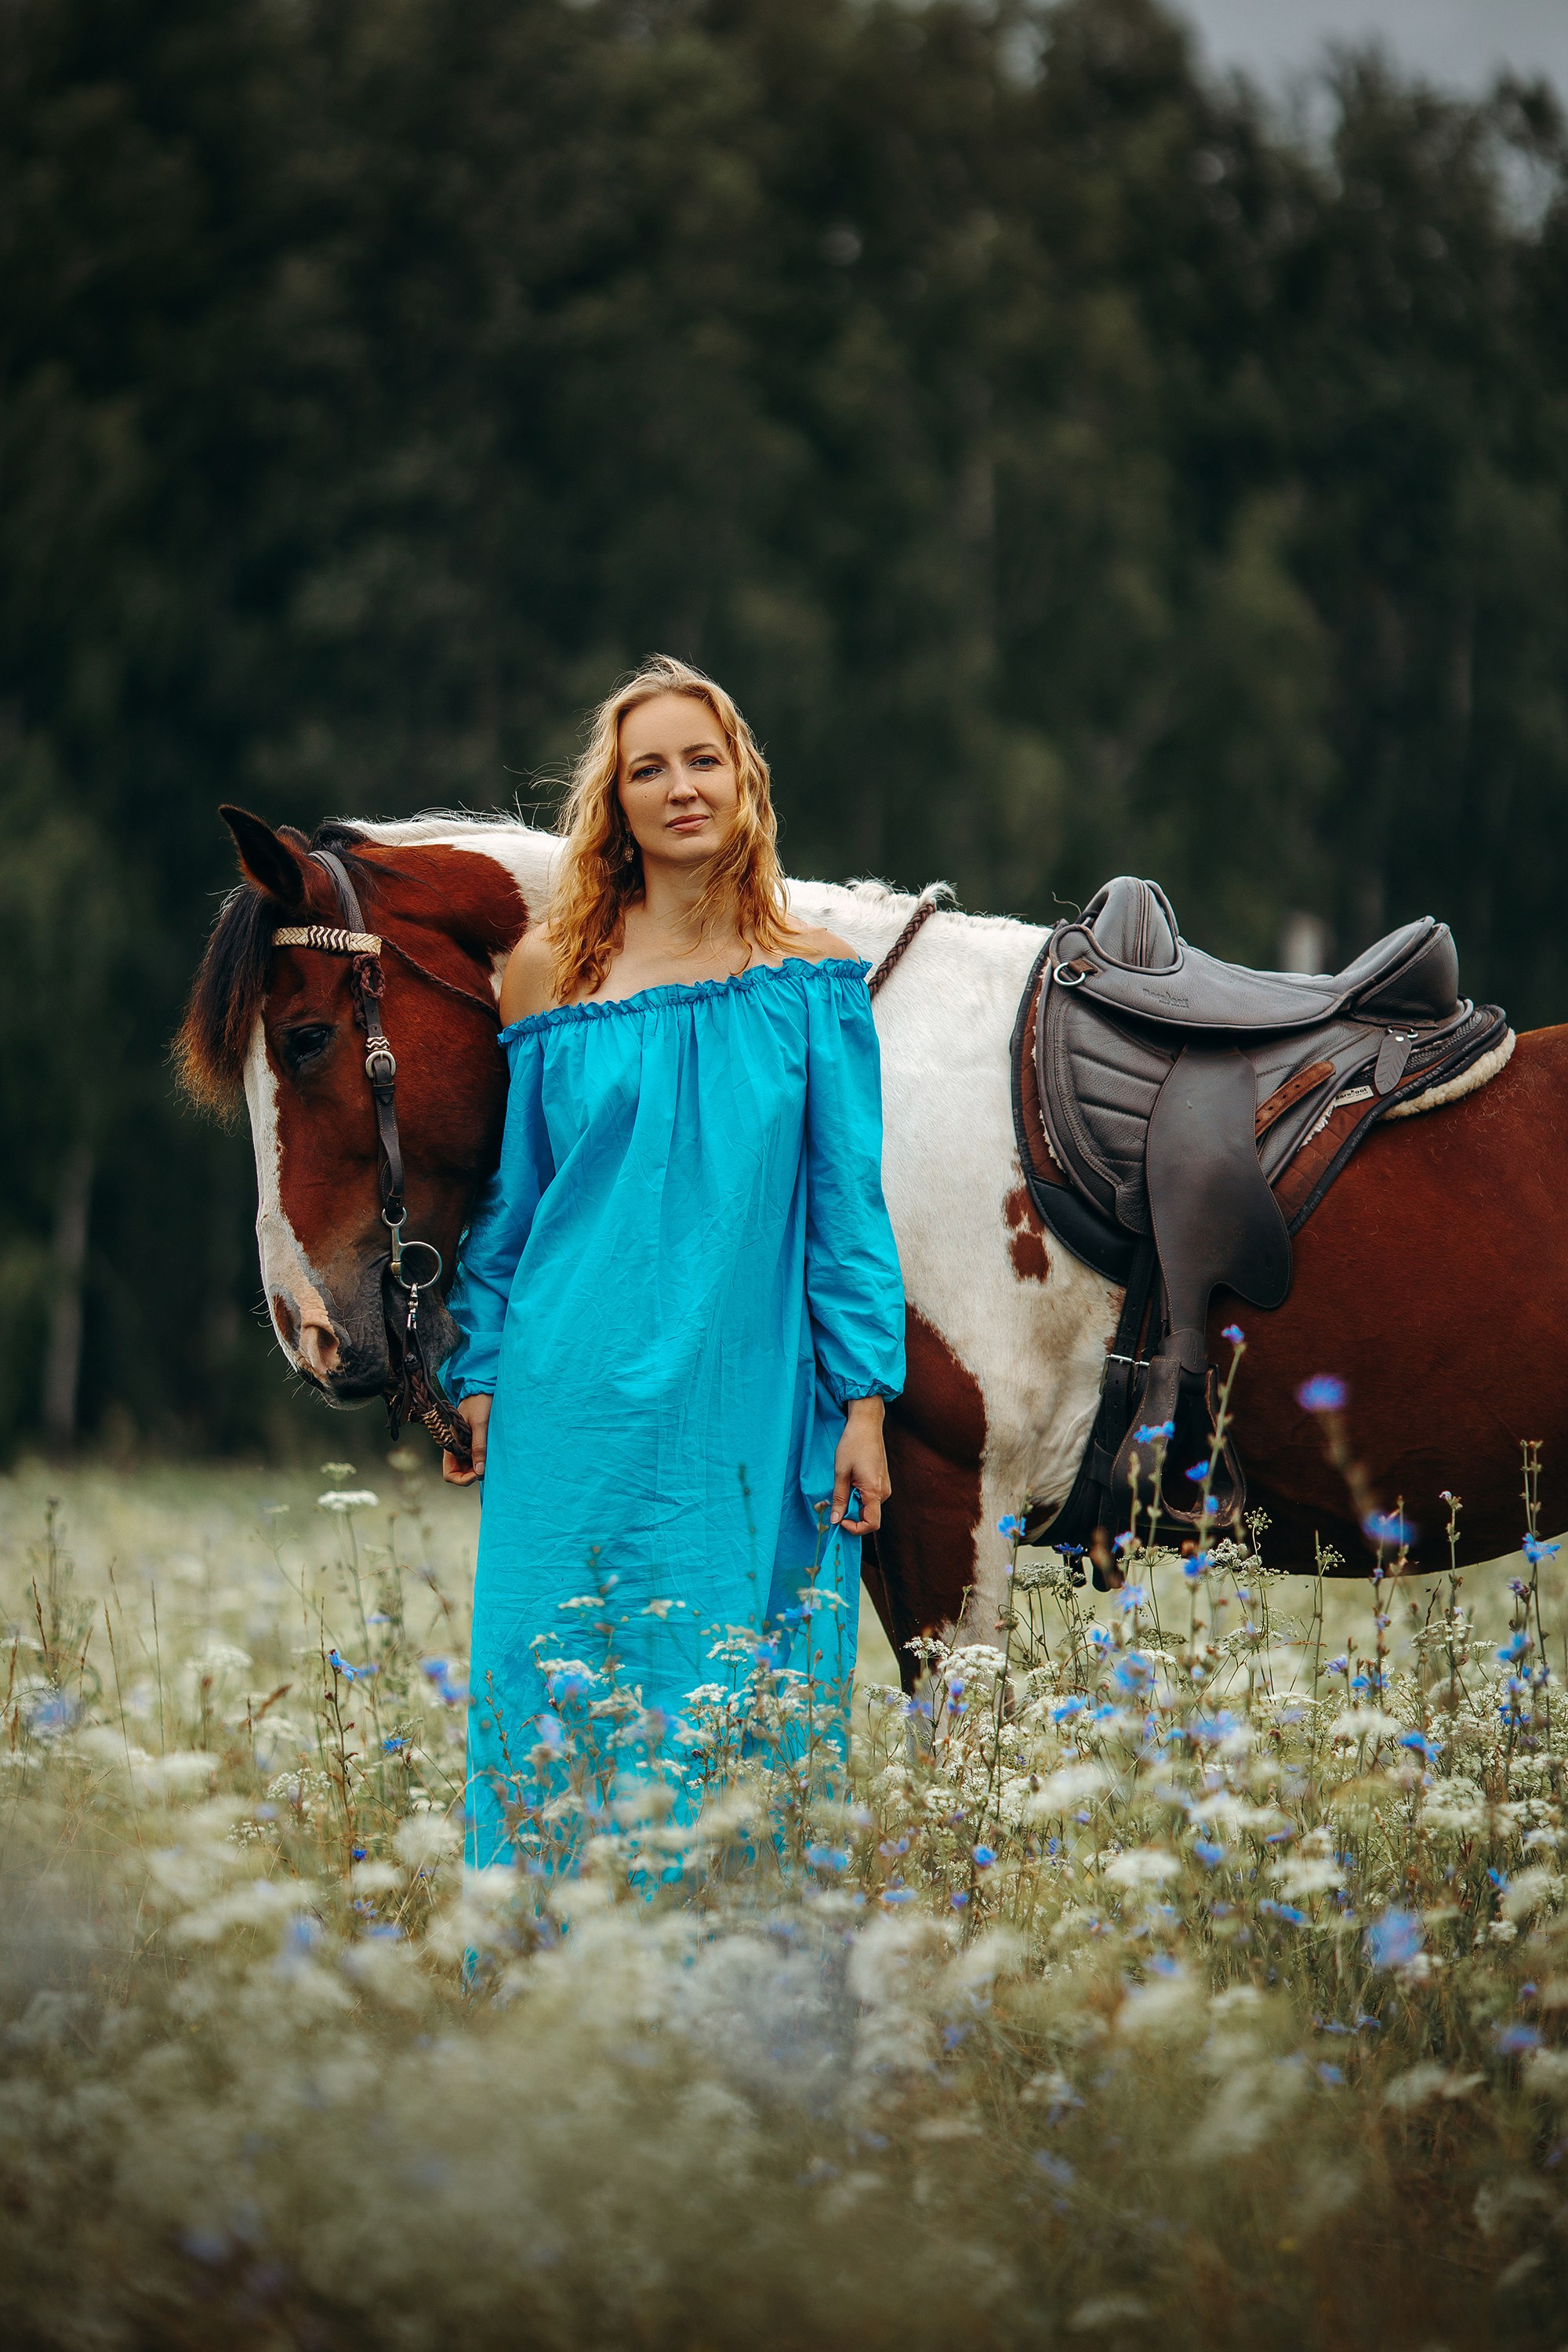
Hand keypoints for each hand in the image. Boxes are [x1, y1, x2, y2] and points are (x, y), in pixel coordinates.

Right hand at [443, 1392, 490, 1485]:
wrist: (484, 1387)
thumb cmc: (479, 1402)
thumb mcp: (480, 1424)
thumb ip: (478, 1447)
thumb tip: (479, 1471)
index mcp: (451, 1444)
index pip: (450, 1474)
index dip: (462, 1479)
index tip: (478, 1473)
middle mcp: (457, 1447)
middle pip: (461, 1473)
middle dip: (473, 1475)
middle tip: (489, 1468)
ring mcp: (466, 1445)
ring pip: (470, 1466)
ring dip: (480, 1468)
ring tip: (492, 1461)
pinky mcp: (475, 1441)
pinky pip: (477, 1457)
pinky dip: (484, 1460)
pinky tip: (493, 1455)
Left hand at [829, 1396, 890, 1533]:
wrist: (867, 1424)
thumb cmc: (853, 1445)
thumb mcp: (841, 1473)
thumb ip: (839, 1499)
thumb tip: (835, 1520)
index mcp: (874, 1491)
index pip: (871, 1524)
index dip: (855, 1528)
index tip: (840, 1520)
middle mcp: (884, 1492)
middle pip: (869, 1516)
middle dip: (851, 1514)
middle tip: (835, 1502)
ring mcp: (885, 1486)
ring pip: (868, 1507)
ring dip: (853, 1503)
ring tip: (843, 1485)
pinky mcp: (882, 1481)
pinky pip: (870, 1497)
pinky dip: (858, 1496)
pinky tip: (850, 1480)